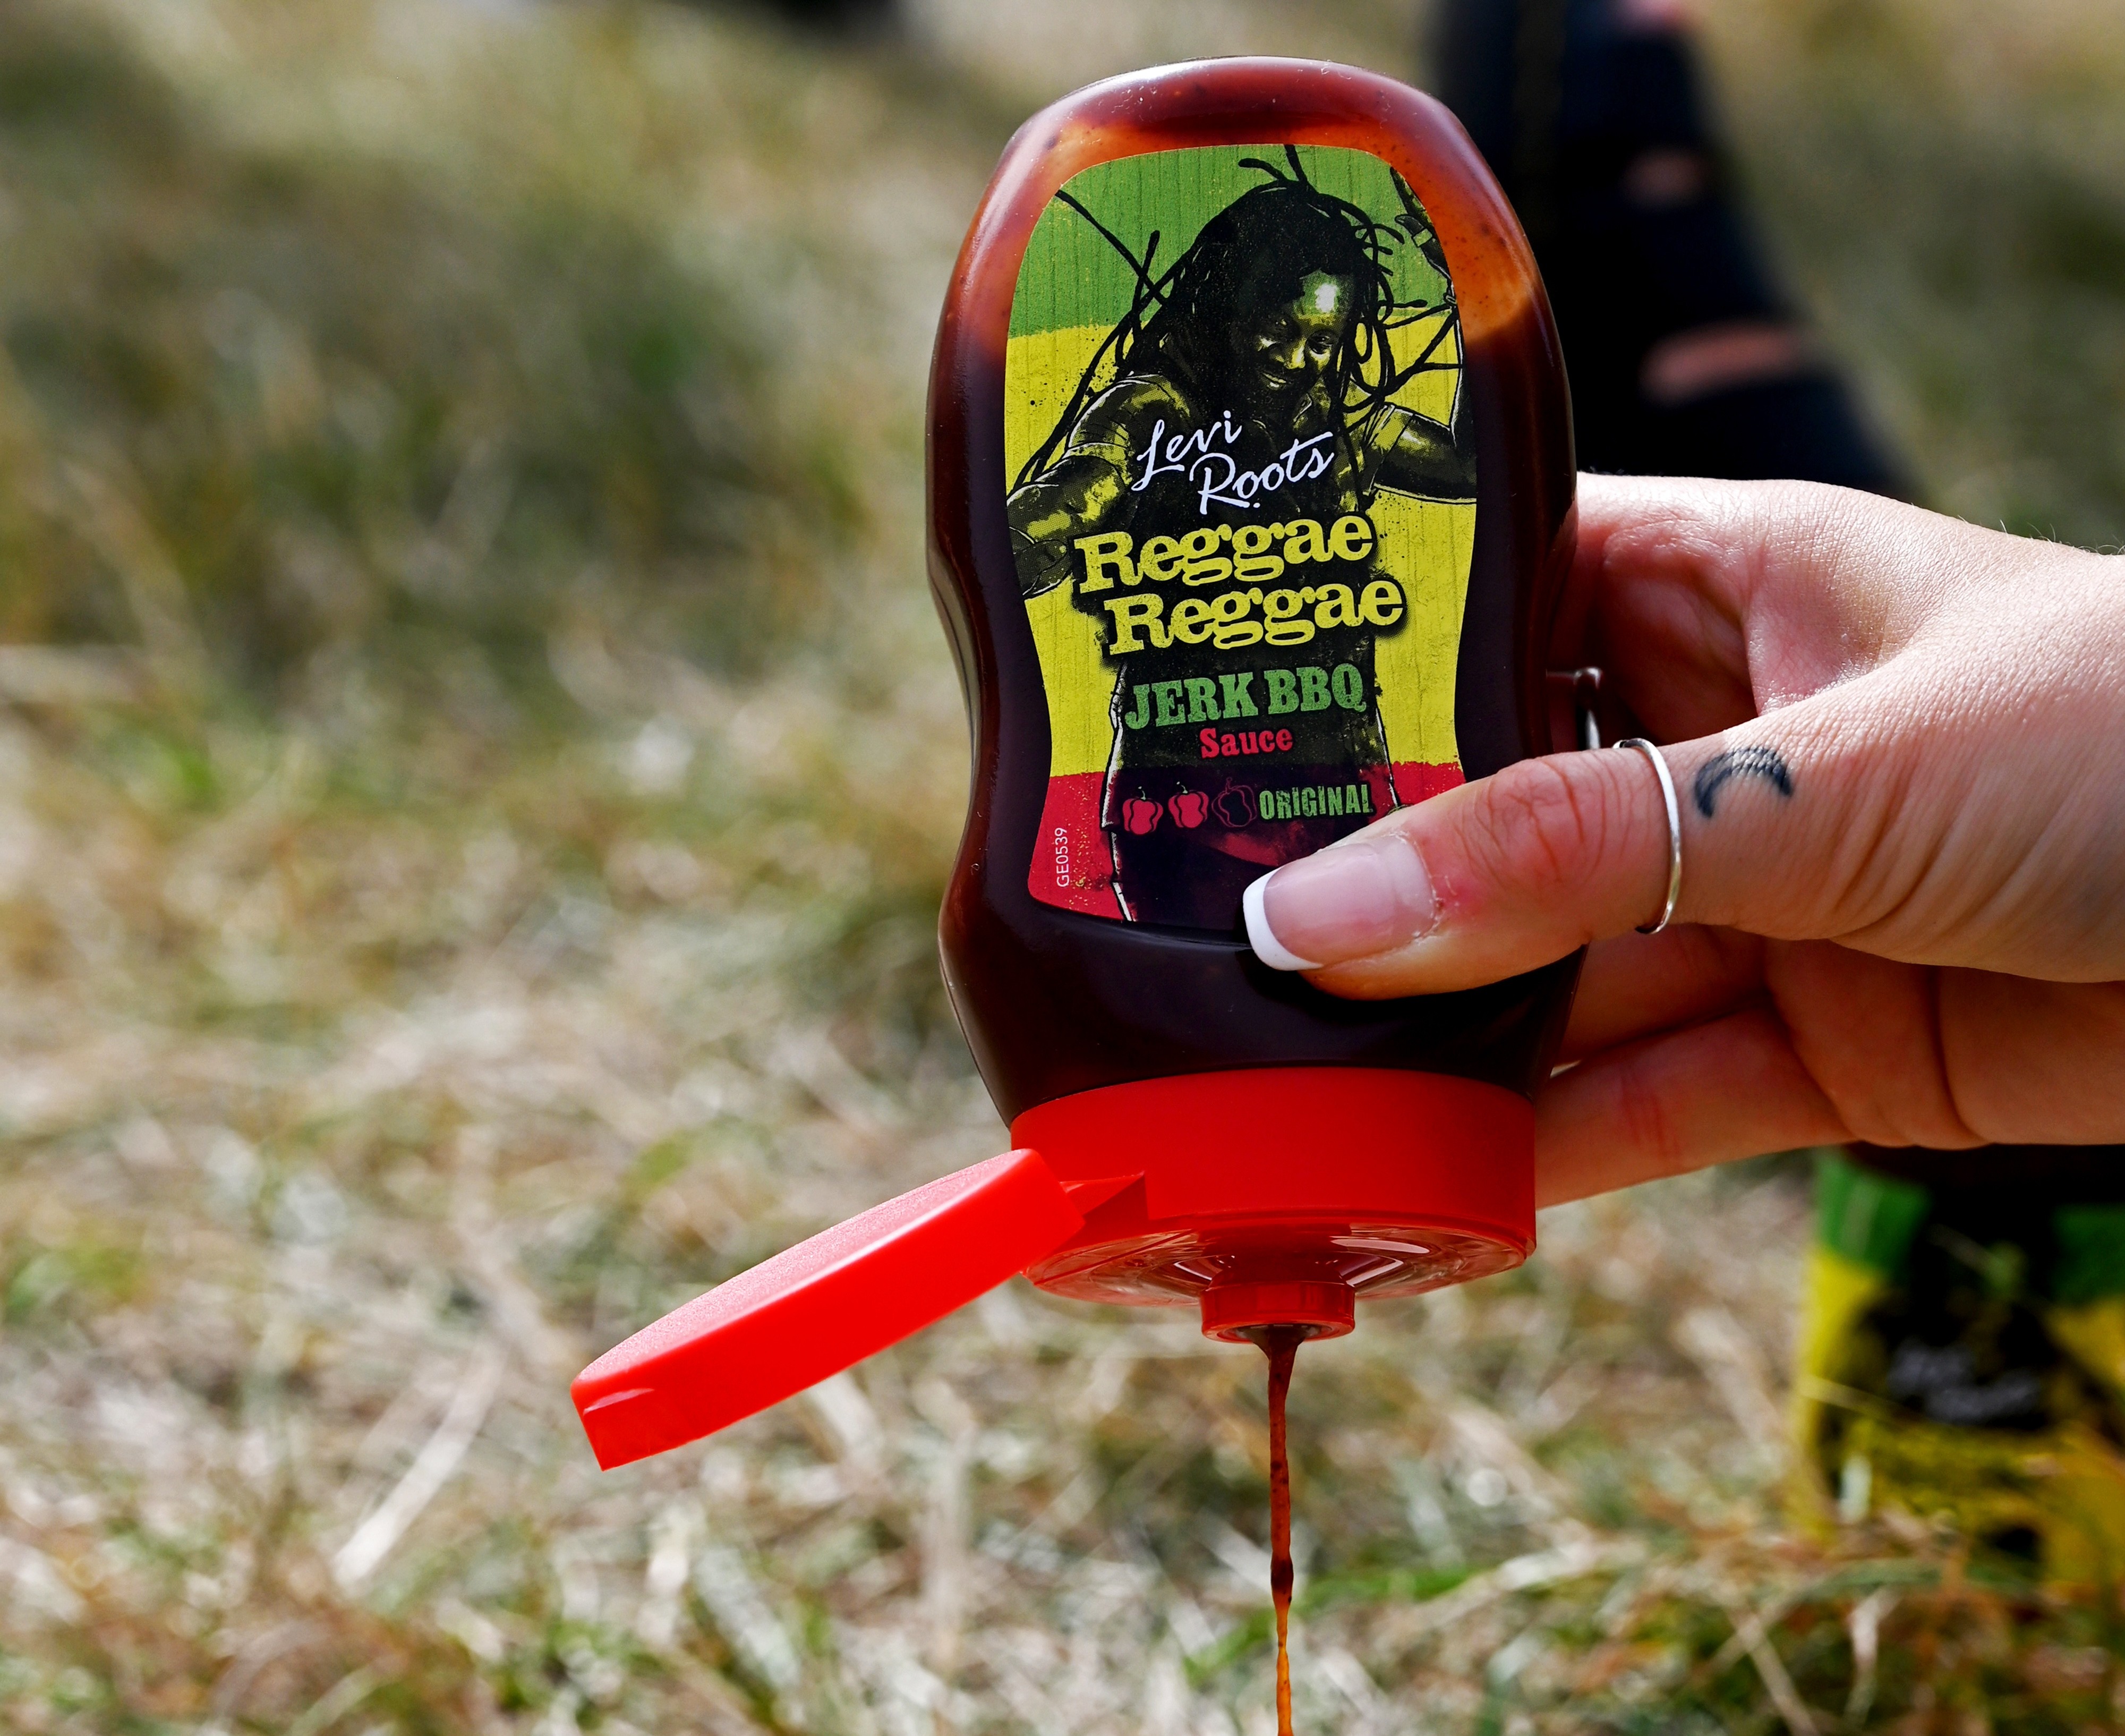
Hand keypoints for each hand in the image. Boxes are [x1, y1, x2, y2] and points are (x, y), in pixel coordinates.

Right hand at [1244, 476, 2124, 1203]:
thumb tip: (1313, 920)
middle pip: (1491, 808)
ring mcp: (1759, 902)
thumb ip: (1576, 853)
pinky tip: (1419, 1183)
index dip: (1345, 639)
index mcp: (1725, 586)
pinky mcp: (1811, 1048)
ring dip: (1433, 1037)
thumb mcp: (1836, 775)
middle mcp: (1720, 742)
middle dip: (1361, 878)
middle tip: (1192, 933)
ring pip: (1549, 972)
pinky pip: (1638, 1097)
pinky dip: (1537, 1150)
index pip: (1486, 581)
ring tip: (1273, 1083)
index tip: (1192, 705)